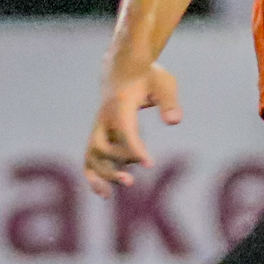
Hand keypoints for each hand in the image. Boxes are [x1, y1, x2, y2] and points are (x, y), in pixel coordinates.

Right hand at [83, 64, 181, 196]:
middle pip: (101, 146)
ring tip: (109, 195)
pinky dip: (92, 175)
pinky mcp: (99, 135)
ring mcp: (99, 127)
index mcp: (120, 104)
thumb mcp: (164, 84)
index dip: (134, 149)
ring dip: (101, 174)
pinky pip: (89, 157)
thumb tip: (174, 122)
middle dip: (112, 166)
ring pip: (91, 155)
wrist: (123, 68)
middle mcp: (105, 118)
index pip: (124, 131)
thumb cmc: (148, 77)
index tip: (149, 165)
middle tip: (131, 181)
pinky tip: (102, 193)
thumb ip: (169, 102)